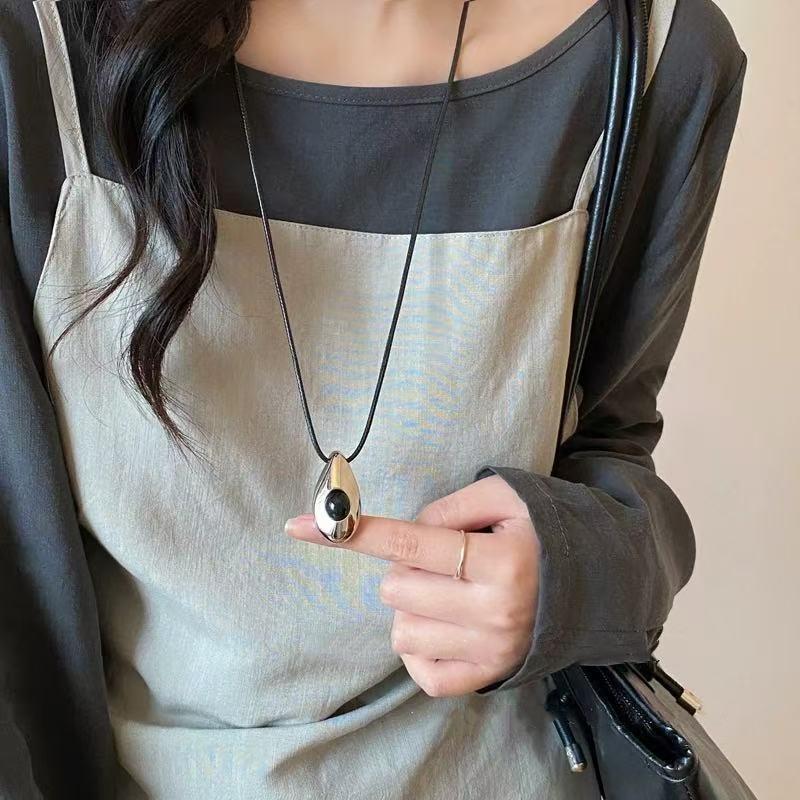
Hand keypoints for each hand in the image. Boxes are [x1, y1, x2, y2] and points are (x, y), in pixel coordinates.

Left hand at [284, 474, 539, 696]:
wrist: (593, 585)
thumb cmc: (542, 533)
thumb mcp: (505, 497)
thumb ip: (450, 506)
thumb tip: (405, 533)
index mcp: (499, 561)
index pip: (408, 543)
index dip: (354, 532)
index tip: (302, 525)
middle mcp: (494, 611)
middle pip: (396, 589)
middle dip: (406, 569)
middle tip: (442, 561)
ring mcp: (490, 651)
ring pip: (401, 630)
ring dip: (412, 607)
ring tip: (448, 592)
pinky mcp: (487, 676)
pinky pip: (421, 672)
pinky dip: (420, 646)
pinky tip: (445, 623)